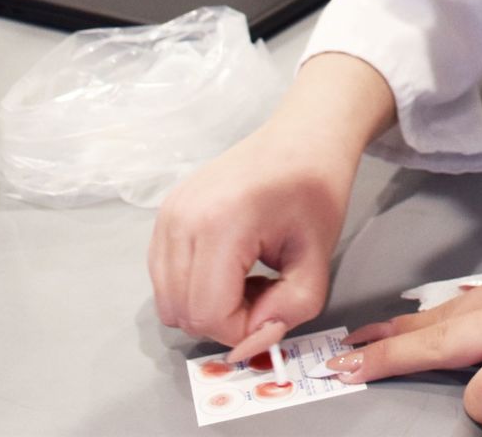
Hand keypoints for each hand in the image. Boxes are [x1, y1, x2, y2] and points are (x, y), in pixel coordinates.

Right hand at [148, 126, 348, 361]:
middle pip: (183, 313)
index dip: (243, 329)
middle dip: (226, 320)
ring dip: (208, 306)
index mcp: (220, 224)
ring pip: (168, 301)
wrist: (301, 138)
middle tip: (265, 291)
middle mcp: (181, 220)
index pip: (208, 314)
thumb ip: (291, 309)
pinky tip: (228, 266)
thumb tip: (252, 342)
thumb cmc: (315, 190)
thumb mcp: (318, 257)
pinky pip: (163, 277)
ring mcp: (166, 215)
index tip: (276, 305)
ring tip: (247, 278)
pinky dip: (193, 287)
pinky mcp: (163, 214)